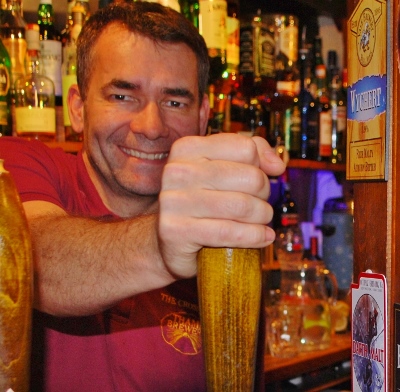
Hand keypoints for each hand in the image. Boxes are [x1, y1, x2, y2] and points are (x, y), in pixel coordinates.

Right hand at [158, 133, 285, 278]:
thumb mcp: (222, 168)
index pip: (246, 148)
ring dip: (262, 217)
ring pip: (243, 206)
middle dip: (264, 194)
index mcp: (187, 148)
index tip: (256, 180)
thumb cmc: (203, 201)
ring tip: (261, 221)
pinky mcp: (175, 231)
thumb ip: (252, 153)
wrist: (171, 240)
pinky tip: (263, 237)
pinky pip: (229, 232)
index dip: (260, 167)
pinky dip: (255, 236)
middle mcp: (177, 171)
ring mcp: (173, 201)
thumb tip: (277, 165)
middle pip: (251, 177)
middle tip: (258, 204)